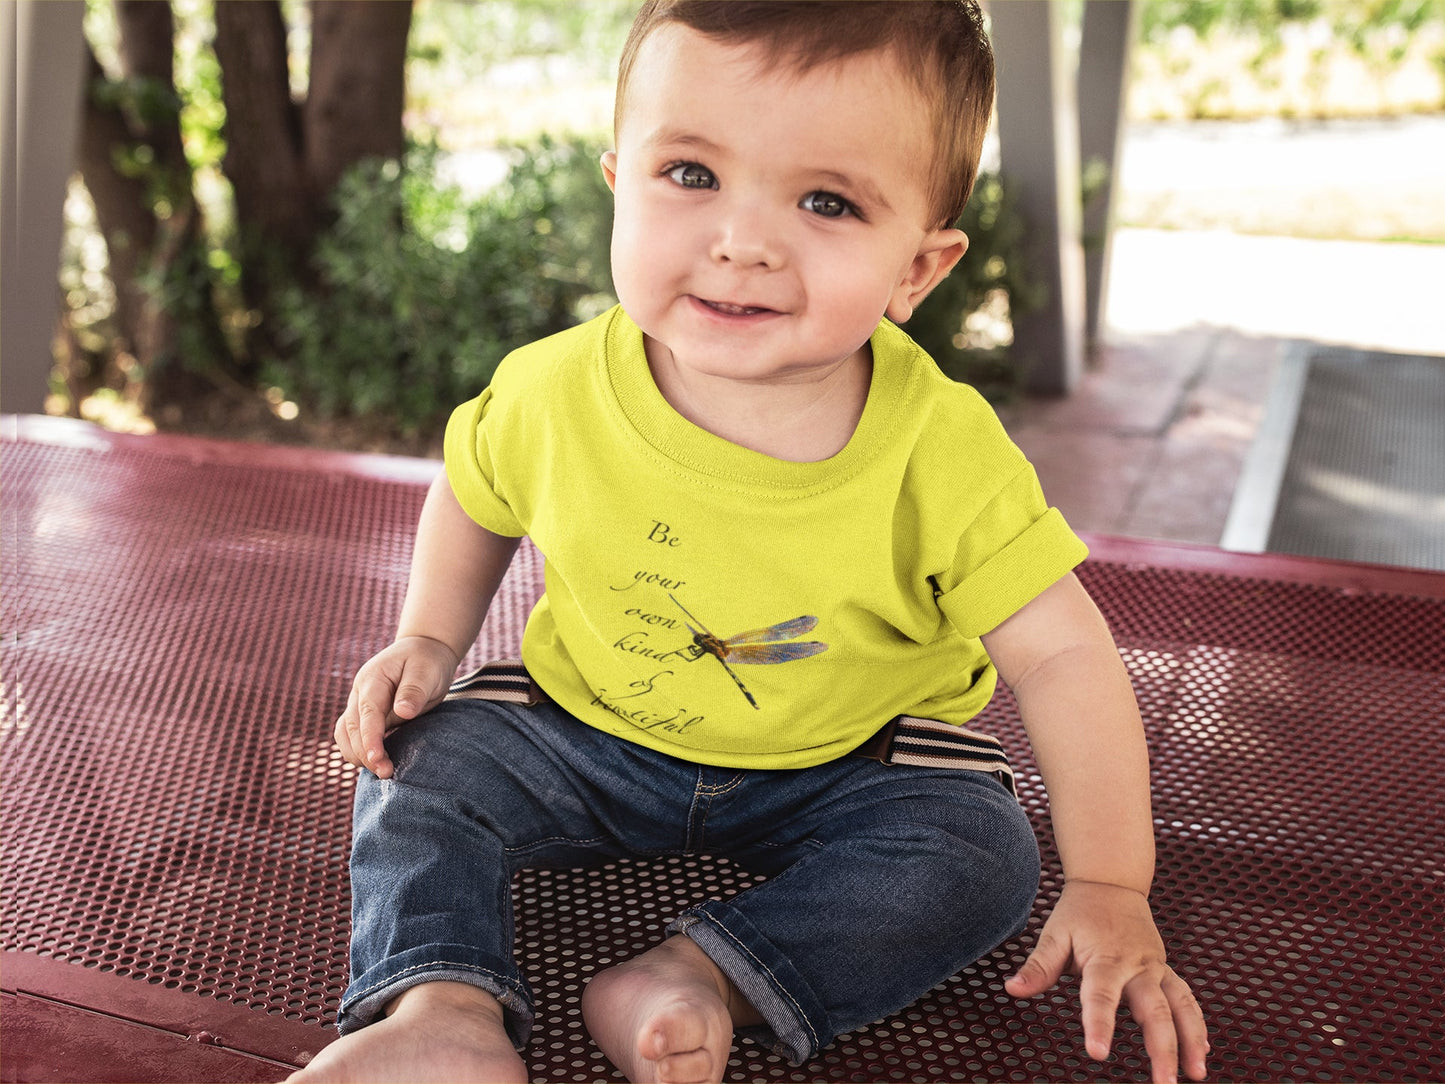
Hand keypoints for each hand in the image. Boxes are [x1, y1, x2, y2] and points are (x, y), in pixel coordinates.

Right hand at [334, 636, 460, 778]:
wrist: (424, 652)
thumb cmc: (427, 661)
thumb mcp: (427, 670)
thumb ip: (414, 690)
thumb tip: (402, 712)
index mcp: (373, 680)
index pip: (366, 713)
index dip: (369, 738)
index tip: (377, 759)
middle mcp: (360, 694)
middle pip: (351, 728)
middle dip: (365, 753)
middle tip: (387, 774)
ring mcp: (360, 705)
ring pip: (345, 735)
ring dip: (358, 755)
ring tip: (383, 772)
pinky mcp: (367, 716)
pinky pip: (354, 737)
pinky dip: (360, 752)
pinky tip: (378, 763)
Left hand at [1005, 880, 1208, 1082]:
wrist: (1111, 884)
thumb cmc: (1080, 912)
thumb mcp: (1054, 934)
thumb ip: (1038, 966)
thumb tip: (1012, 989)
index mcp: (1105, 959)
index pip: (1101, 997)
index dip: (1099, 1025)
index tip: (1098, 1054)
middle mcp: (1137, 966)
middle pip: (1154, 1010)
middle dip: (1162, 1048)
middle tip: (1163, 1083)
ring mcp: (1156, 968)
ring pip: (1181, 1006)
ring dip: (1190, 1040)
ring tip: (1195, 1074)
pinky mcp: (1165, 972)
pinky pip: (1186, 999)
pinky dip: (1197, 1024)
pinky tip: (1200, 1051)